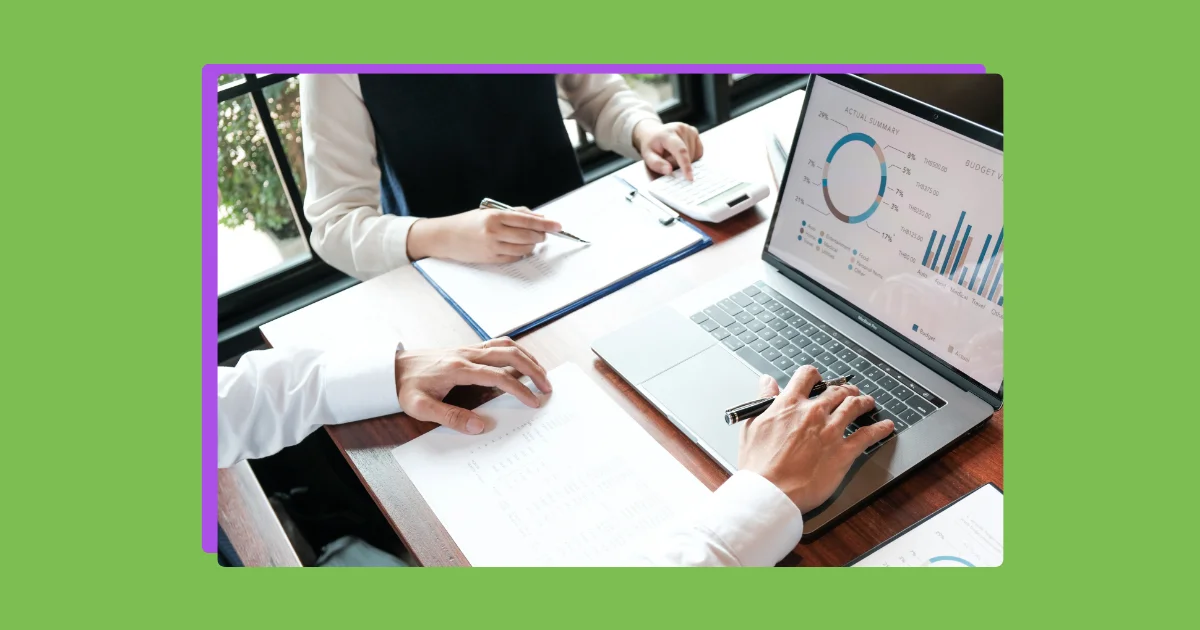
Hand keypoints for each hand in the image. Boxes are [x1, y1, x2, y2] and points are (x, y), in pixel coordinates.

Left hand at [394, 338, 552, 434]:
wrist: (390, 368)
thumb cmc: (405, 387)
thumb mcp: (421, 408)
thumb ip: (450, 417)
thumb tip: (480, 426)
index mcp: (458, 369)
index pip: (499, 376)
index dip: (520, 389)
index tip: (534, 402)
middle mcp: (466, 354)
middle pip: (509, 355)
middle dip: (533, 370)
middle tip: (547, 387)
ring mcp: (467, 349)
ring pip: (506, 345)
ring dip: (527, 357)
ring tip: (541, 374)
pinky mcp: (466, 349)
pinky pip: (497, 344)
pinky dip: (515, 351)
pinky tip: (521, 362)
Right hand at [406, 207, 562, 263]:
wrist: (445, 237)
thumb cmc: (468, 222)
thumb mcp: (489, 211)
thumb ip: (513, 213)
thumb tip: (537, 217)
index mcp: (495, 216)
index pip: (527, 220)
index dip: (546, 224)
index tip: (558, 226)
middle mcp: (495, 232)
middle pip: (529, 235)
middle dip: (541, 235)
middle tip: (545, 234)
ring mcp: (493, 247)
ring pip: (524, 248)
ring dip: (532, 245)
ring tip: (531, 240)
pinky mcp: (491, 259)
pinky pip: (514, 258)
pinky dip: (520, 253)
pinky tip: (518, 248)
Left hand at [633, 120, 703, 179]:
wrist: (652, 132)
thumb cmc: (651, 146)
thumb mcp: (647, 156)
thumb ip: (657, 164)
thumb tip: (669, 171)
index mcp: (668, 134)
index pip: (680, 151)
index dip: (686, 165)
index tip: (690, 178)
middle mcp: (681, 129)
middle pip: (687, 156)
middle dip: (678, 164)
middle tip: (667, 159)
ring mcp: (689, 129)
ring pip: (694, 156)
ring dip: (684, 161)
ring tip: (673, 154)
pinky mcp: (695, 132)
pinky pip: (698, 153)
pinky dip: (691, 157)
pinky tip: (681, 152)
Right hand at [738, 367, 894, 512]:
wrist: (770, 491)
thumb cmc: (758, 465)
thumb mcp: (753, 425)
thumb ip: (764, 400)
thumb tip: (767, 382)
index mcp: (789, 404)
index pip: (807, 375)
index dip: (815, 375)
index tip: (818, 380)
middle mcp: (813, 413)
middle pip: (836, 391)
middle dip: (845, 389)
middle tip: (849, 392)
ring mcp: (831, 431)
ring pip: (854, 406)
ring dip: (863, 402)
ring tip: (868, 402)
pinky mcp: (843, 452)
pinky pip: (868, 435)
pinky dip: (880, 429)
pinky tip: (886, 426)